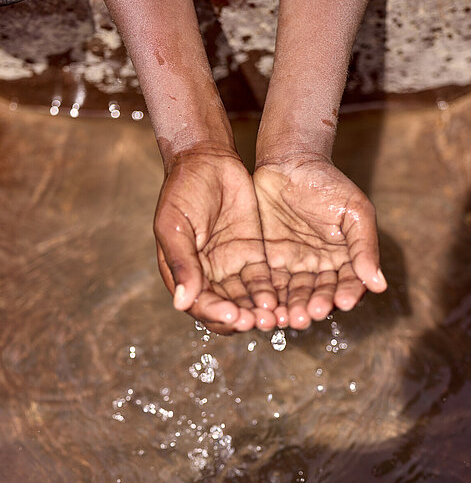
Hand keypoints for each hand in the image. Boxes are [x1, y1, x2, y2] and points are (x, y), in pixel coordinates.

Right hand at [154, 145, 276, 333]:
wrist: (209, 160)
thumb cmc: (182, 191)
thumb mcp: (175, 227)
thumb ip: (181, 263)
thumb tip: (182, 302)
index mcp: (184, 273)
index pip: (200, 304)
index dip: (216, 314)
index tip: (233, 315)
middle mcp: (209, 275)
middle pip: (227, 308)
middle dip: (243, 318)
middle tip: (260, 322)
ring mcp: (232, 267)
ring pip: (247, 299)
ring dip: (259, 310)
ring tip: (275, 316)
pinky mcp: (254, 255)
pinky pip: (264, 281)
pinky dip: (271, 293)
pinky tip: (282, 299)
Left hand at [253, 154, 386, 329]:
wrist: (289, 162)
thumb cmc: (328, 183)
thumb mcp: (354, 211)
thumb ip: (364, 247)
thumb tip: (379, 285)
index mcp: (344, 259)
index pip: (348, 283)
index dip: (345, 294)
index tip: (341, 302)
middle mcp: (319, 267)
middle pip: (318, 294)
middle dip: (314, 306)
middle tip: (308, 315)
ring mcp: (293, 266)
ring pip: (293, 294)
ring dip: (291, 308)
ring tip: (289, 318)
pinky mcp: (268, 262)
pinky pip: (269, 283)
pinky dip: (269, 297)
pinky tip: (267, 306)